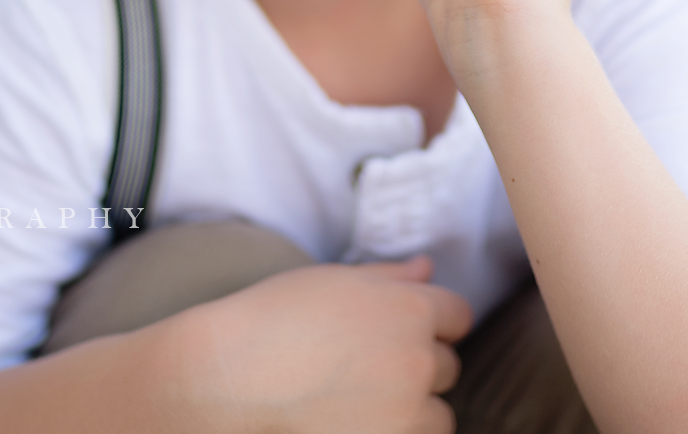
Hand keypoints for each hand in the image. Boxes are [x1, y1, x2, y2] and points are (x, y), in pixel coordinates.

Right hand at [163, 256, 471, 433]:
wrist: (229, 382)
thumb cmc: (271, 322)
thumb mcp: (332, 282)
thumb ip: (388, 277)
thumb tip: (427, 270)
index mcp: (408, 308)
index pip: (458, 314)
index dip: (431, 320)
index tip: (397, 332)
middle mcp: (417, 360)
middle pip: (447, 365)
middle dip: (416, 365)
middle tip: (363, 368)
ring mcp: (406, 414)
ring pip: (438, 415)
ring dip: (413, 410)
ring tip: (358, 404)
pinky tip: (352, 424)